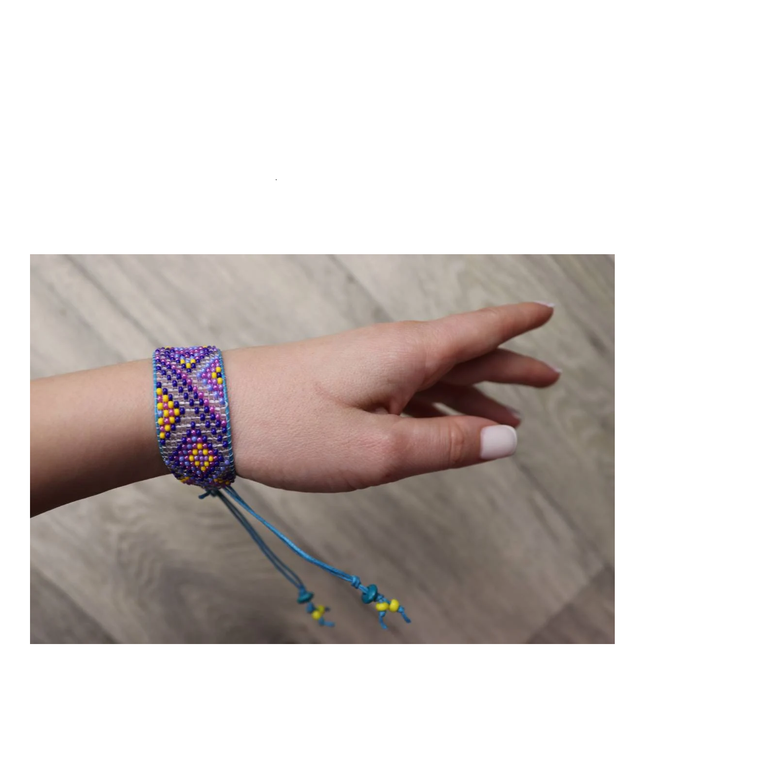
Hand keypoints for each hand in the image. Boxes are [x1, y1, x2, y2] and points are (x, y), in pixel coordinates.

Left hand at [222, 302, 558, 492]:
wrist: (213, 411)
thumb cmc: (289, 428)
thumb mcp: (379, 451)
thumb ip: (447, 445)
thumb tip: (507, 440)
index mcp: (408, 353)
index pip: (480, 330)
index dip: (519, 323)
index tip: (548, 312)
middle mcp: (392, 350)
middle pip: (465, 352)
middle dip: (509, 365)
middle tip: (548, 377)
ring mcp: (367, 366)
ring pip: (437, 374)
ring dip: (476, 393)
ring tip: (510, 416)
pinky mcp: (345, 383)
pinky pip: (407, 390)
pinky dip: (437, 406)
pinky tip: (445, 425)